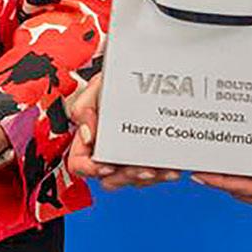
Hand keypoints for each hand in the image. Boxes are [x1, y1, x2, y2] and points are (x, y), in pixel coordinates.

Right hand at [62, 75, 180, 189]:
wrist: (145, 72)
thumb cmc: (117, 79)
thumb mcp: (95, 86)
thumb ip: (83, 108)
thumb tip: (86, 135)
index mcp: (88, 138)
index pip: (79, 164)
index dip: (90, 168)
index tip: (106, 165)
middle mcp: (107, 151)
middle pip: (109, 178)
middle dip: (126, 176)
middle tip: (139, 168)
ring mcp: (129, 156)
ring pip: (134, 180)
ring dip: (148, 177)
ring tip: (161, 168)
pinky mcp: (151, 157)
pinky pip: (155, 175)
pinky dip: (164, 172)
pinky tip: (172, 166)